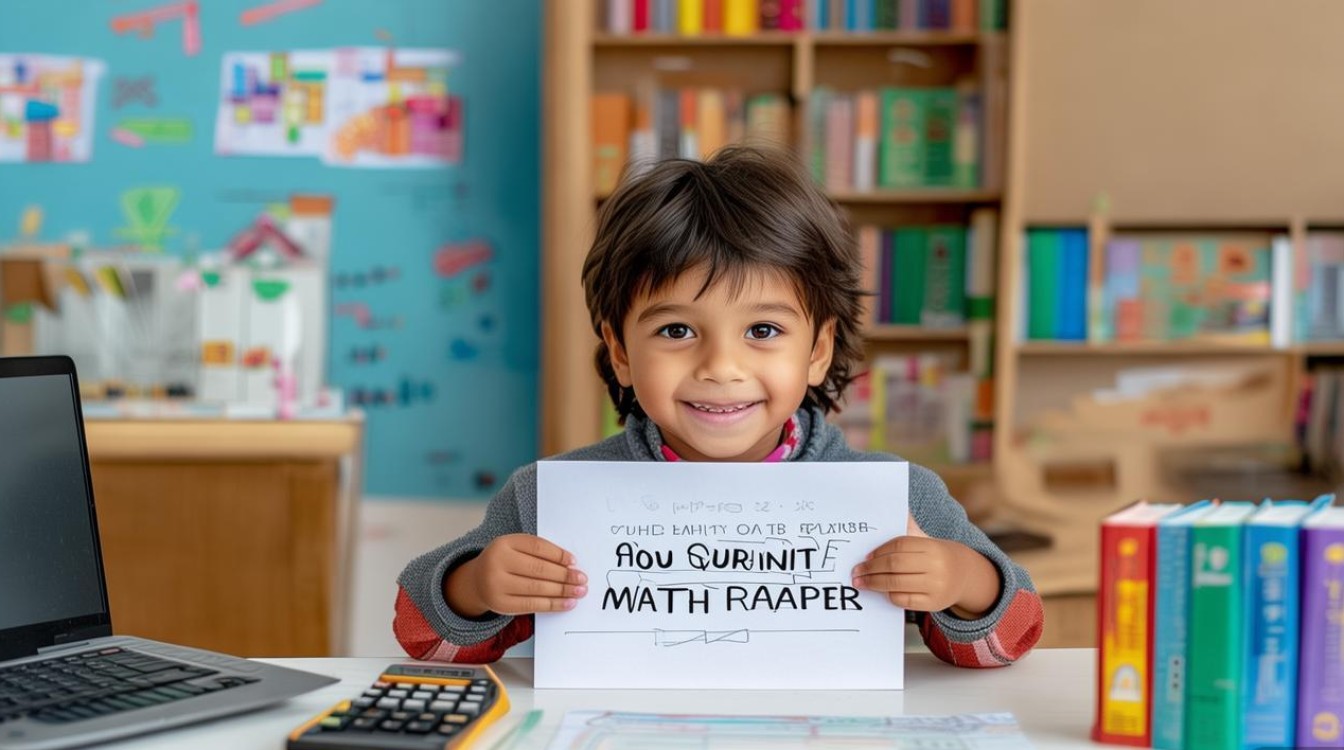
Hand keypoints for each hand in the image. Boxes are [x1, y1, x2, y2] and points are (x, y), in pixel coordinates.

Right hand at [445, 534, 587, 617]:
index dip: (558, 554)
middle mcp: (497, 562)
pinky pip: (533, 605)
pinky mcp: (501, 605)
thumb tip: (570, 566)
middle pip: (538, 569)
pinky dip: (553, 605)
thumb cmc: (504, 562)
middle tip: (582, 579)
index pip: (537, 547)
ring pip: (537, 588)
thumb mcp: (515, 549)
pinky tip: (567, 603)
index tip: (574, 562)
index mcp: (503, 543)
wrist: (477, 581)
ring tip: (578, 591)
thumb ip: (538, 553)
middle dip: (564, 575)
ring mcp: (497, 585)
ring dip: (562, 591)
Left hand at [850, 518, 999, 617]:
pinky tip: (881, 591)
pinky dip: (889, 595)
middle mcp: (937, 566)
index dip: (879, 551)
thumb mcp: (926, 540)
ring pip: (896, 584)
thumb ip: (908, 528)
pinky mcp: (933, 604)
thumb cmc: (936, 555)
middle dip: (872, 569)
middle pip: (895, 565)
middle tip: (856, 572)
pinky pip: (904, 600)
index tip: (865, 557)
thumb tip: (885, 505)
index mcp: (933, 547)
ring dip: (874, 583)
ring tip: (861, 582)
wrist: (965, 575)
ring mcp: (936, 586)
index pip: (900, 545)